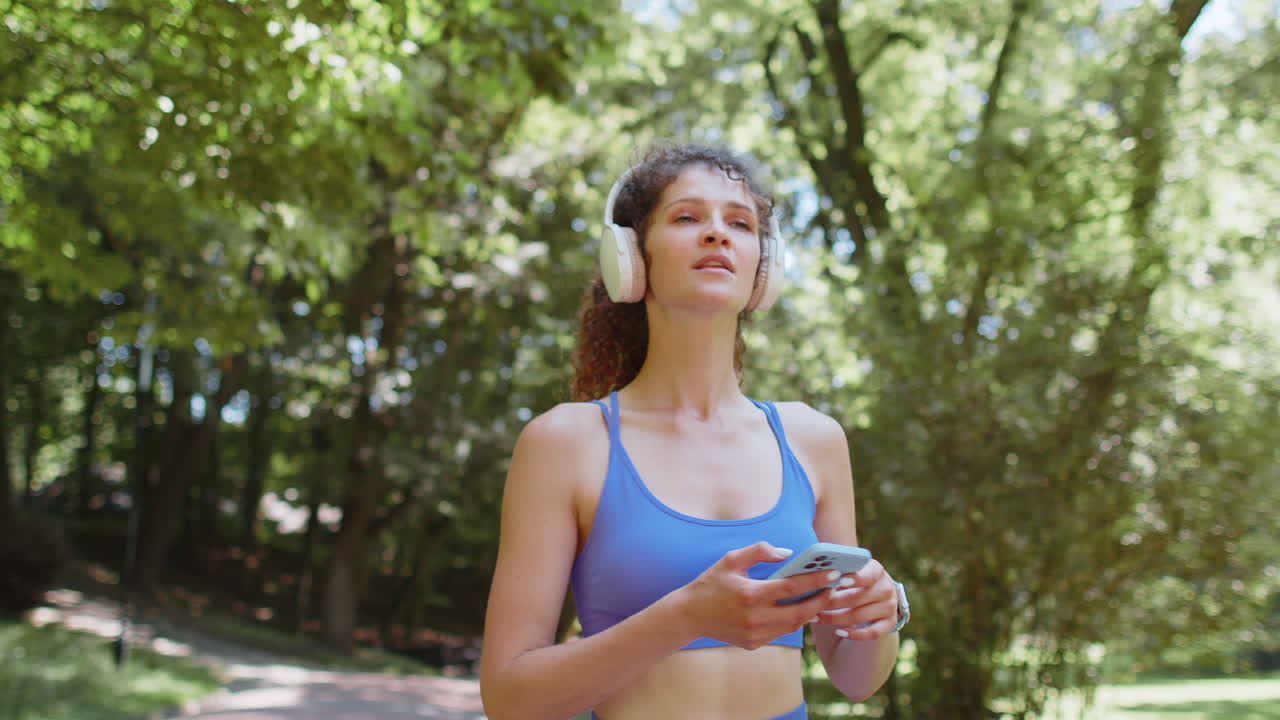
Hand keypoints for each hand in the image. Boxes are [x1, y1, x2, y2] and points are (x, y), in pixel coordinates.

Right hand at [674, 541, 840, 649]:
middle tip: (833, 589)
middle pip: (799, 612)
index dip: (815, 580)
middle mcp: (754, 618)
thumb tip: (787, 553)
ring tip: (821, 598)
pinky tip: (799, 610)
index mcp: (750, 594)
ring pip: (793, 626)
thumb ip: (759, 551)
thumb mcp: (731, 559)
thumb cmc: (711, 583)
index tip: (833, 573)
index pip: (791, 588)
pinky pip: (781, 633)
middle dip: (821, 600)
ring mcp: (754, 634)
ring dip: (809, 612)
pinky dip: (792, 622)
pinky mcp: (753, 644)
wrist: (689, 615)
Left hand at [810, 559, 898, 640]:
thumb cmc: (857, 577)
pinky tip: (839, 631)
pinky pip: (873, 633)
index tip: (840, 580)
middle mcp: (886, 588)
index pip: (868, 575)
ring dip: (836, 618)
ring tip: (817, 618)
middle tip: (814, 604)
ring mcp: (889, 607)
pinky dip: (855, 634)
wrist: (878, 590)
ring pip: (860, 616)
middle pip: (856, 598)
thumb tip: (817, 574)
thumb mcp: (853, 568)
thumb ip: (839, 569)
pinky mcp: (890, 623)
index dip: (855, 578)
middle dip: (832, 602)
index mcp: (876, 570)